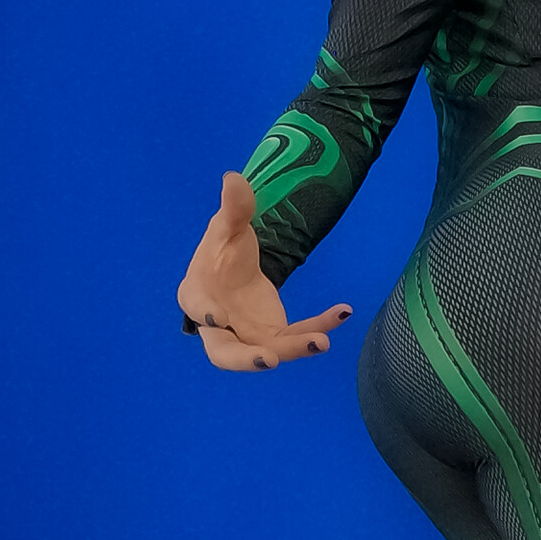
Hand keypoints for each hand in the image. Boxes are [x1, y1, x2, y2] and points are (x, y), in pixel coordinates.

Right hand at [177, 172, 352, 371]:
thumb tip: (234, 178)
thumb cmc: (221, 251)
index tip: (217, 317)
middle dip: (245, 360)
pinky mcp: (275, 336)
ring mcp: (247, 336)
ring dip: (295, 348)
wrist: (234, 269)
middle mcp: (219, 326)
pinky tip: (344, 310)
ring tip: (322, 341)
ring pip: (268, 351)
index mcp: (197, 296)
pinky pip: (299, 335)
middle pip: (224, 352)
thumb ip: (233, 208)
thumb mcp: (228, 226)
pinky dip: (321, 325)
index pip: (197, 307)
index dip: (205, 314)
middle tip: (269, 361)